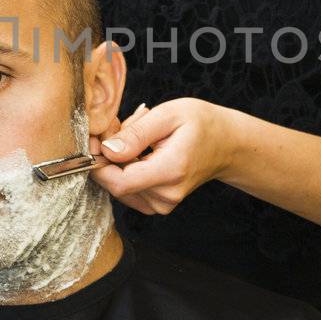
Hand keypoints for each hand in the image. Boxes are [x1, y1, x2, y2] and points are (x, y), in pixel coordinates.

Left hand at [89, 97, 236, 214]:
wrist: (226, 144)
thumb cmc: (200, 124)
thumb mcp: (168, 114)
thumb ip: (136, 133)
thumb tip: (107, 150)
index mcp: (171, 171)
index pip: (120, 182)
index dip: (99, 164)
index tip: (95, 140)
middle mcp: (167, 195)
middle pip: (116, 183)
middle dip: (108, 156)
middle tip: (120, 127)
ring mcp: (163, 204)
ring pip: (119, 186)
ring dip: (118, 161)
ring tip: (138, 136)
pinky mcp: (158, 205)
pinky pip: (128, 190)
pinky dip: (127, 169)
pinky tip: (141, 152)